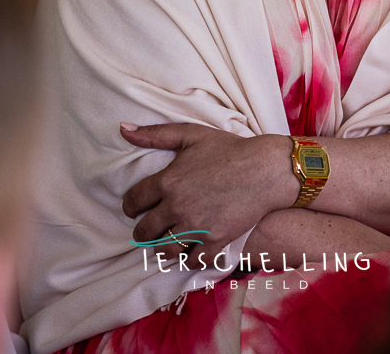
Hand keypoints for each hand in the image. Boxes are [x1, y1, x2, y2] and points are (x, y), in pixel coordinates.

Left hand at [121, 123, 296, 259]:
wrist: (266, 169)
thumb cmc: (229, 148)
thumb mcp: (191, 135)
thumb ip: (155, 134)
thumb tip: (124, 129)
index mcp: (168, 181)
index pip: (134, 201)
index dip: (129, 207)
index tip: (132, 209)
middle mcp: (177, 207)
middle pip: (145, 230)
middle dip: (142, 232)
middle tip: (146, 231)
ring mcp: (196, 226)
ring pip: (165, 250)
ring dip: (161, 249)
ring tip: (163, 245)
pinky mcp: (215, 240)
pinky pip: (192, 260)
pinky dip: (188, 259)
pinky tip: (188, 253)